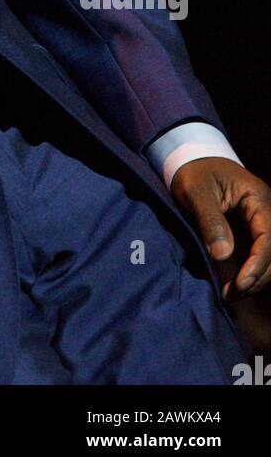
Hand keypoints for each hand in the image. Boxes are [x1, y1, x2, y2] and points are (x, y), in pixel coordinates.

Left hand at [171, 157, 270, 299]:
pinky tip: (231, 288)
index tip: (241, 284)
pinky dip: (248, 275)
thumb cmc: (195, 173)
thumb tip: (222, 255)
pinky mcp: (251, 236)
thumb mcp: (195, 191)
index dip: (258, 263)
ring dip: (254, 280)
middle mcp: (266, 214)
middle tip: (231, 294)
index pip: (269, 237)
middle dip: (256, 277)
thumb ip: (210, 220)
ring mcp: (261, 226)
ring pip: (269, 261)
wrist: (193, 162)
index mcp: (258, 198)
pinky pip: (258, 259)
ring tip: (229, 294)